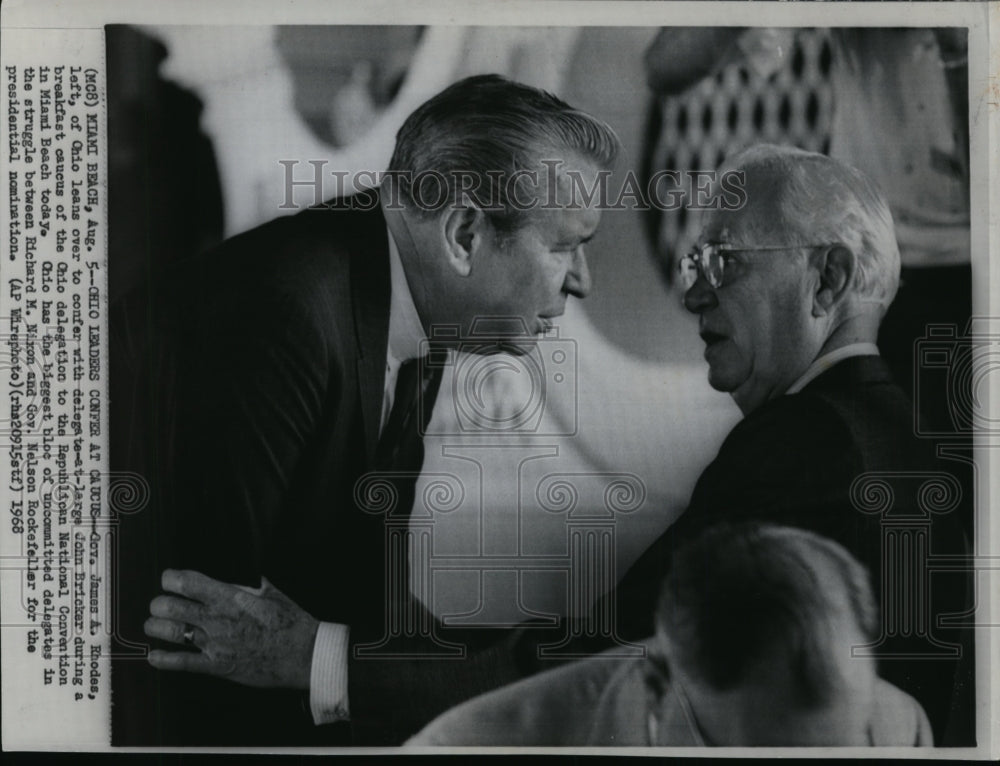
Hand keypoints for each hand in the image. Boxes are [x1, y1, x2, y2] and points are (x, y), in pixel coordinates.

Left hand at [145, 569, 319, 689]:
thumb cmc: (292, 623)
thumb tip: (249, 577)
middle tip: (160, 604)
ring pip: (171, 632)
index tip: (169, 578)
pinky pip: (182, 663)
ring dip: (156, 628)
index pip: (187, 582)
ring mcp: (215, 643)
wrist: (303, 654)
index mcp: (231, 596)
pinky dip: (163, 660)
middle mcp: (218, 618)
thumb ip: (253, 585)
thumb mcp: (273, 594)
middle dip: (159, 603)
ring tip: (154, 625)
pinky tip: (154, 656)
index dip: (171, 578)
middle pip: (170, 606)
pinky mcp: (217, 666)